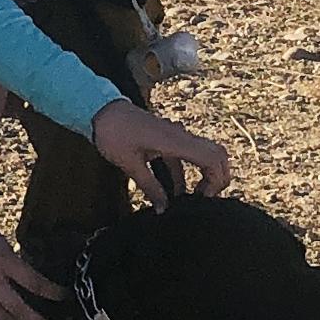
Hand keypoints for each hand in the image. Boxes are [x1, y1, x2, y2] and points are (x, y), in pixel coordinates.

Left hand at [91, 98, 230, 209]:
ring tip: (190, 202)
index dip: (216, 180)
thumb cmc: (113, 133)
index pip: (212, 158)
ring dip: (203, 176)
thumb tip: (163, 210)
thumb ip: (150, 187)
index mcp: (175, 140)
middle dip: (218, 178)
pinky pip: (185, 157)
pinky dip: (185, 174)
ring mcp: (174, 136)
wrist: (100, 110)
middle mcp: (180, 136)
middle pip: (216, 154)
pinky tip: (175, 193)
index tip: (202, 199)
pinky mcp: (166, 139)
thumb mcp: (129, 164)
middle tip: (205, 200)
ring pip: (203, 154)